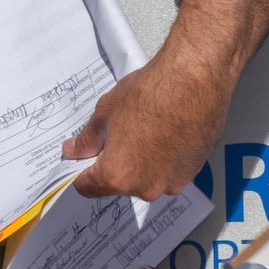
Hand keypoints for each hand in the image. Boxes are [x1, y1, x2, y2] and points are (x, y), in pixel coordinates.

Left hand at [61, 49, 229, 199]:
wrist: (195, 80)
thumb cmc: (150, 93)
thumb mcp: (106, 112)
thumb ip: (87, 139)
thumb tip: (73, 151)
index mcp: (117, 176)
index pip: (87, 187)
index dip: (81, 172)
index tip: (84, 158)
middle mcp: (145, 188)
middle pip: (118, 184)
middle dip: (113, 165)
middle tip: (119, 136)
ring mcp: (171, 183)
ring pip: (145, 180)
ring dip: (141, 164)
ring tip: (147, 132)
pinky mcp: (191, 173)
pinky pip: (168, 173)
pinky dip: (163, 161)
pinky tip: (167, 135)